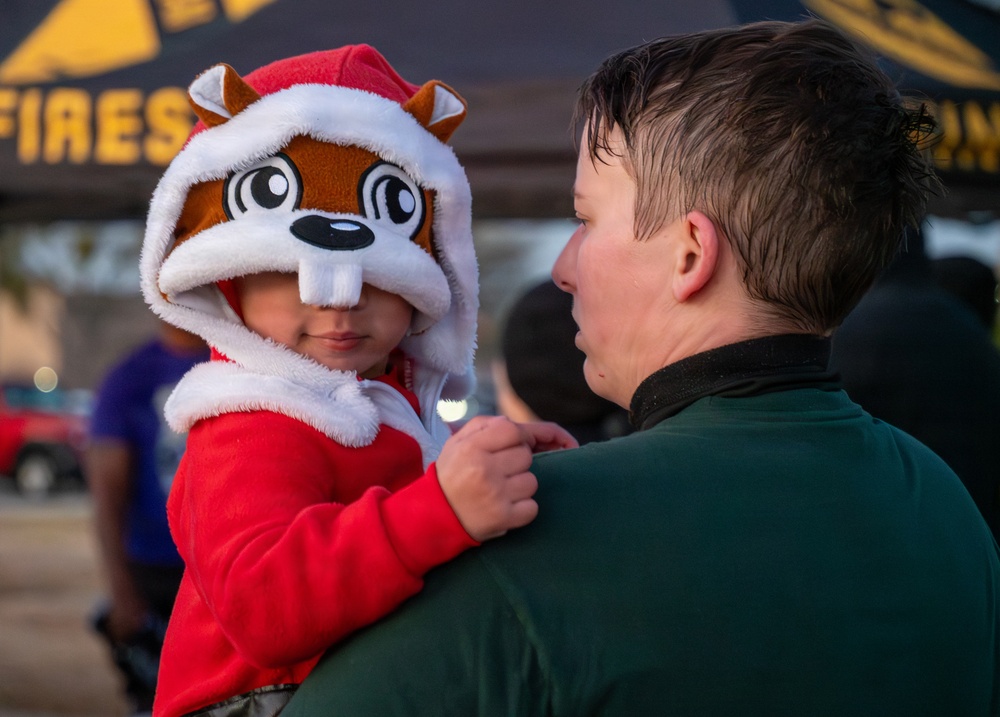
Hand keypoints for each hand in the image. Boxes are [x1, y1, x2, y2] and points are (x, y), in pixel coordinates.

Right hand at [435, 416, 576, 541]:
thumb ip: (487, 425)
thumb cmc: (451, 474)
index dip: (524, 435)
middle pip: (525, 456)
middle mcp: (483, 469)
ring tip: (501, 489)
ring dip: (521, 486)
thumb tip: (524, 427)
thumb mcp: (458, 442)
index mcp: (471, 447)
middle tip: (501, 470)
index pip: (513, 431)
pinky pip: (532, 508)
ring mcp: (495, 495)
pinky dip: (523, 508)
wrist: (433, 515)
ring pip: (531, 482)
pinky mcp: (502, 518)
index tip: (522, 443)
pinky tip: (506, 506)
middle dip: (518, 462)